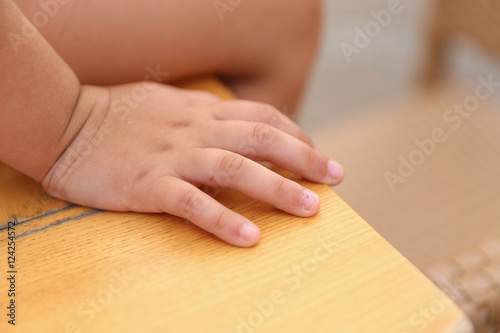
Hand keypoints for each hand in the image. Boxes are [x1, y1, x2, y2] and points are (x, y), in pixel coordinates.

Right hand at [42, 83, 343, 246]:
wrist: (65, 122)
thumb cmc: (117, 115)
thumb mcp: (167, 103)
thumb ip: (201, 114)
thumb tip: (232, 126)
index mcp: (201, 110)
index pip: (261, 116)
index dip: (294, 133)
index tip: (316, 151)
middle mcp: (195, 130)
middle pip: (262, 139)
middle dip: (304, 158)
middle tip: (335, 177)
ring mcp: (173, 157)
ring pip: (236, 169)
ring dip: (277, 189)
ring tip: (310, 209)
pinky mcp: (149, 185)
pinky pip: (193, 203)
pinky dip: (224, 219)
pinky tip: (250, 238)